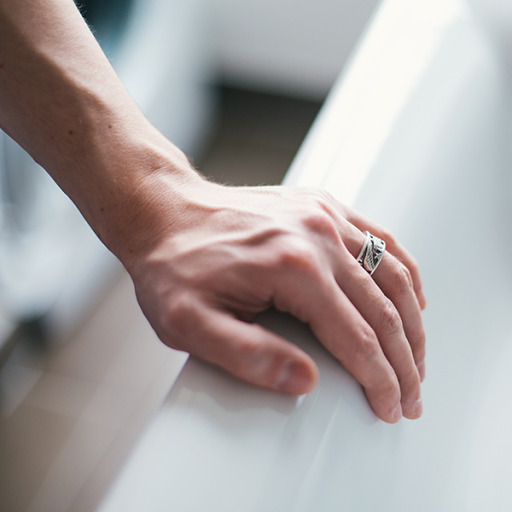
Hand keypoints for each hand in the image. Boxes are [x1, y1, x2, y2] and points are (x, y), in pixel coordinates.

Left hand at [121, 176, 425, 423]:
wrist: (163, 213)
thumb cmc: (173, 266)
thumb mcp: (190, 323)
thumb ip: (247, 356)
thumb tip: (304, 381)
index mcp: (292, 267)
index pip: (356, 337)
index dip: (379, 380)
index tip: (391, 406)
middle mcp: (317, 235)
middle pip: (383, 309)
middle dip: (404, 361)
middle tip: (412, 395)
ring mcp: (323, 215)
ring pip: (392, 273)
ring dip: (412, 321)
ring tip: (417, 357)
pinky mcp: (322, 206)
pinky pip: (379, 239)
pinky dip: (402, 271)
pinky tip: (411, 295)